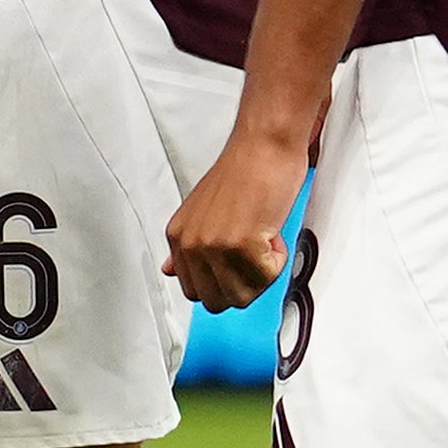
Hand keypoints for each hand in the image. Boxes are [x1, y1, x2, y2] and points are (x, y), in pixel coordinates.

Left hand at [162, 124, 309, 309]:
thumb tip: (170, 271)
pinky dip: (278, 259)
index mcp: (178, 238)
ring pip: (243, 296)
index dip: (225, 281)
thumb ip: (188, 248)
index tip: (237, 262)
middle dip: (244, 283)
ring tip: (261, 238)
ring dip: (262, 272)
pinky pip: (266, 277)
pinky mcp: (241, 244)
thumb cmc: (243, 171)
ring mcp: (214, 246)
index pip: (195, 292)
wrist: (264, 145)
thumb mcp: (201, 212)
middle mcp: (191, 244)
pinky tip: (271, 231)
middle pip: (217, 302)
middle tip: (253, 252)